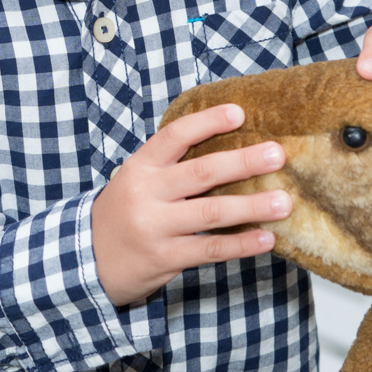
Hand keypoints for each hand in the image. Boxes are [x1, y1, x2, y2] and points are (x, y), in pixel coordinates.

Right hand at [91, 104, 290, 305]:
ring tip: (283, 202)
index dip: (207, 122)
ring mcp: (156, 227)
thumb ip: (171, 164)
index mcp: (140, 166)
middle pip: (201, 172)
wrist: (88, 258)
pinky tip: (266, 239)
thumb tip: (227, 146)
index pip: (175, 136)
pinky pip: (210, 249)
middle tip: (276, 155)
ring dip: (251, 206)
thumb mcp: (137, 178)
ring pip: (211, 212)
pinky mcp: (166, 257)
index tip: (239, 113)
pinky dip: (241, 244)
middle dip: (243, 162)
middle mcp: (147, 193)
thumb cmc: (124, 210)